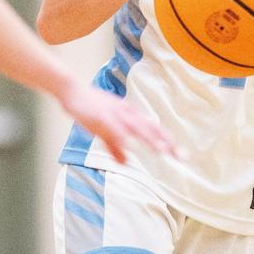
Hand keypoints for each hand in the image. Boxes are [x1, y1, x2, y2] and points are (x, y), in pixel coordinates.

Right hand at [60, 84, 177, 162]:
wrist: (73, 91)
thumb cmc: (90, 109)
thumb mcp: (105, 130)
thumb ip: (115, 146)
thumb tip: (126, 162)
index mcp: (130, 115)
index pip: (154, 129)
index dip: (168, 141)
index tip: (180, 155)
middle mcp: (127, 113)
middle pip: (151, 129)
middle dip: (166, 143)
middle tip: (180, 157)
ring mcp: (115, 114)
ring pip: (136, 128)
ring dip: (149, 139)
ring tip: (161, 151)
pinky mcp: (101, 117)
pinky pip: (114, 128)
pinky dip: (123, 137)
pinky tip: (129, 146)